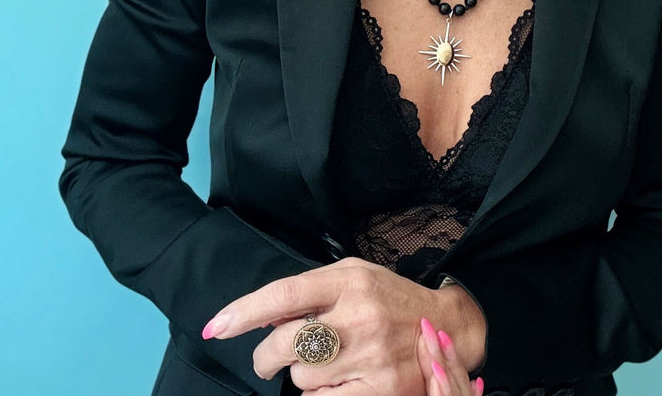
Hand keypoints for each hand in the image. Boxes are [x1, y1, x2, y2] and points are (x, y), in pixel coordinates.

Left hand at [201, 257, 484, 395]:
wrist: (445, 328)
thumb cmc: (388, 300)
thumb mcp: (353, 277)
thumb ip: (310, 291)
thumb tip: (259, 317)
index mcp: (350, 280)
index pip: (285, 293)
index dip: (244, 311)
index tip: (215, 327)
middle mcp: (359, 315)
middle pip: (285, 344)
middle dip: (267, 356)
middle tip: (272, 358)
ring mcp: (371, 356)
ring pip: (301, 378)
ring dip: (302, 375)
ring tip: (326, 362)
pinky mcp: (380, 391)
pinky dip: (321, 394)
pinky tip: (339, 380)